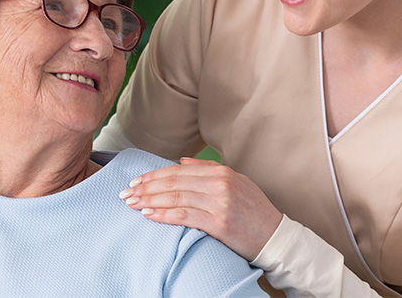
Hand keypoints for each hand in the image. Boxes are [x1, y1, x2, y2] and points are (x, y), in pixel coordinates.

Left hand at [119, 157, 282, 260]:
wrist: (274, 237)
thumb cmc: (254, 212)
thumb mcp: (236, 182)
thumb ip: (208, 170)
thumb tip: (181, 162)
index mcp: (222, 172)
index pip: (178, 171)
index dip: (154, 175)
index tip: (136, 181)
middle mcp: (220, 183)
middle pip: (173, 182)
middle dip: (146, 187)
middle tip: (126, 193)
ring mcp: (219, 202)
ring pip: (175, 197)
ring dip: (150, 200)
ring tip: (133, 203)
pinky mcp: (219, 222)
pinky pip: (183, 215)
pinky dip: (163, 214)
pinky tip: (149, 214)